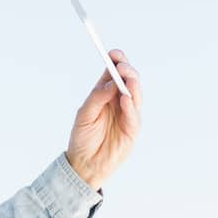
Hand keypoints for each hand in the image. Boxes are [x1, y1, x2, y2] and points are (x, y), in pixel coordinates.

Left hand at [65, 49, 142, 190]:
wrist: (84, 164)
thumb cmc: (82, 138)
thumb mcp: (84, 115)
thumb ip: (96, 98)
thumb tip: (110, 82)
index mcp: (106, 94)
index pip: (114, 73)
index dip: (116, 61)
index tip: (113, 53)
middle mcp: (119, 101)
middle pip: (129, 81)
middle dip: (127, 71)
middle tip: (121, 66)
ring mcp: (128, 114)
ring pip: (135, 95)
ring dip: (132, 85)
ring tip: (126, 77)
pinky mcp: (132, 129)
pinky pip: (134, 115)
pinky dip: (130, 106)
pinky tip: (124, 98)